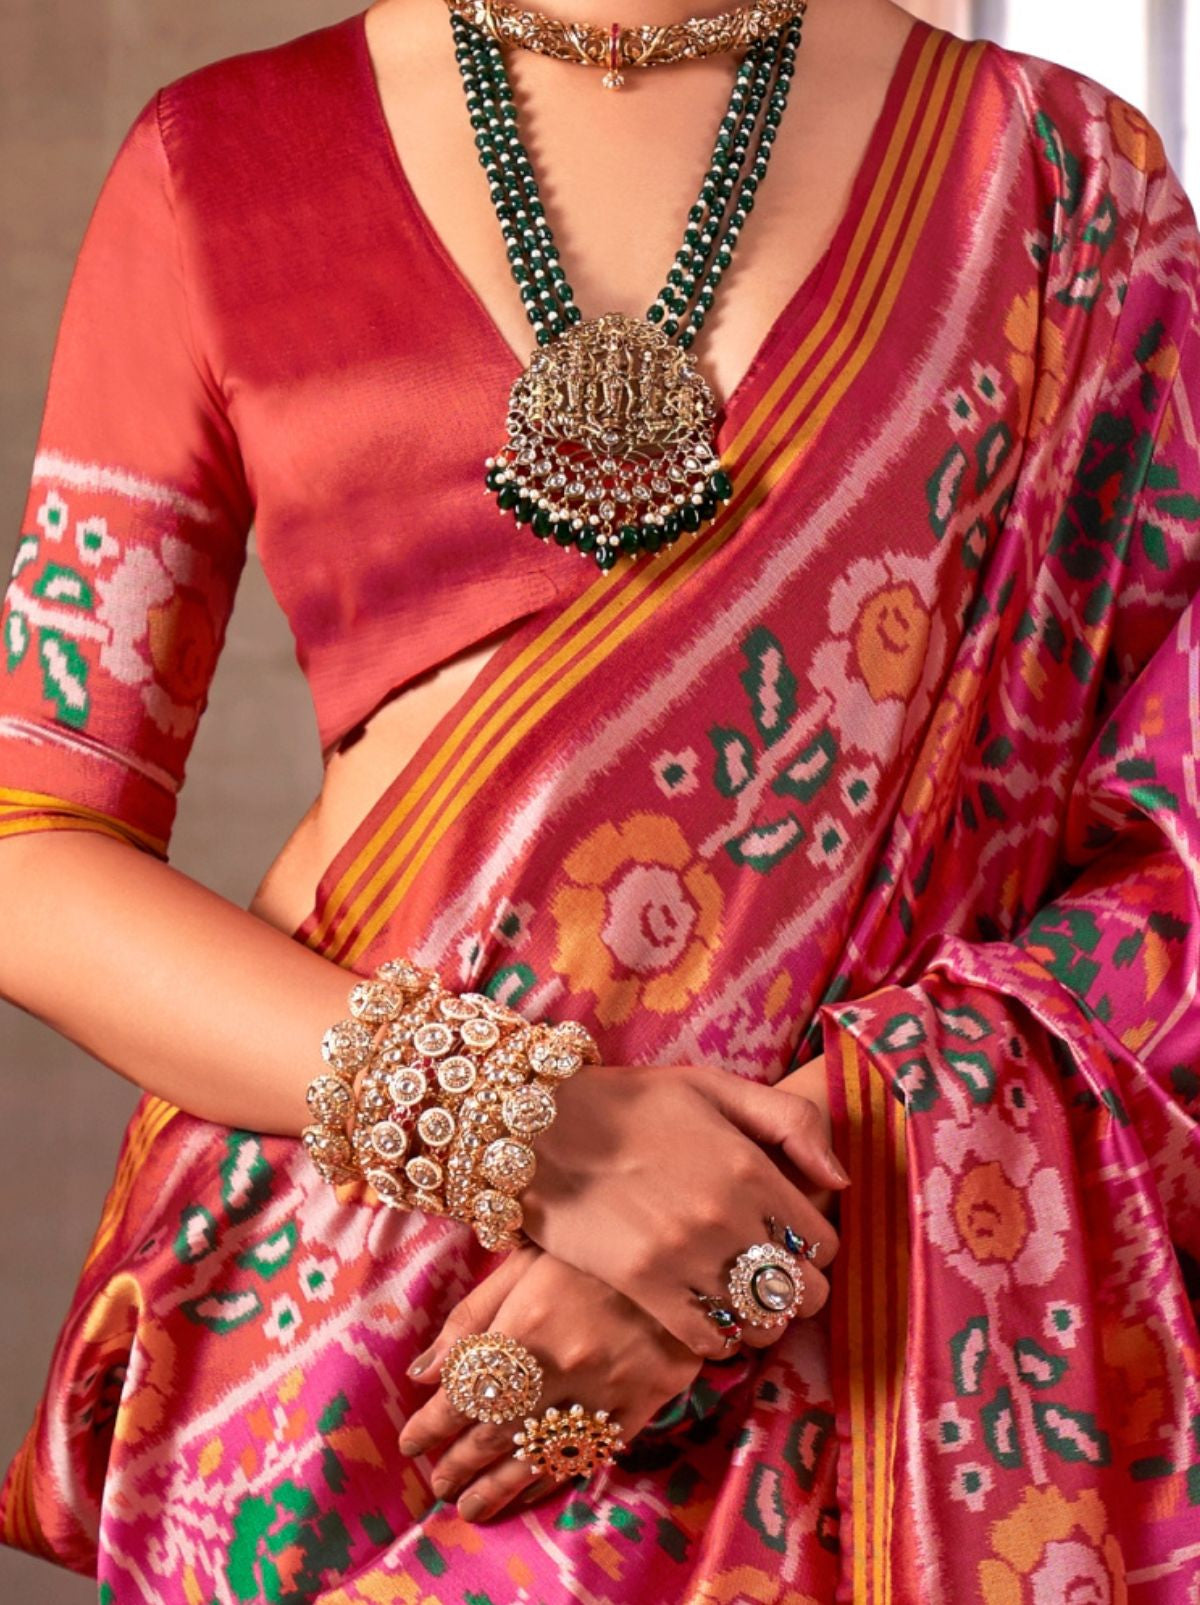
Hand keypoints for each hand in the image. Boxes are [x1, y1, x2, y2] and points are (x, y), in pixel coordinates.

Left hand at [398, 1245, 703, 1522]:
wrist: (680, 1247)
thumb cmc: (591, 1246)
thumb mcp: (524, 1260)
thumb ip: (473, 1316)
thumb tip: (424, 1372)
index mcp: (524, 1327)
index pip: (463, 1393)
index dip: (432, 1424)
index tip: (411, 1442)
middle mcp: (559, 1369)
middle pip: (495, 1431)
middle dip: (459, 1462)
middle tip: (436, 1484)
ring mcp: (603, 1392)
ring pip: (538, 1455)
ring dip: (498, 1486)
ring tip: (471, 1506)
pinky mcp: (641, 1403)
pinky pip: (589, 1453)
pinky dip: (553, 1477)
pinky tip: (530, 1490)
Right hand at [520, 1060, 847, 1358]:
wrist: (541, 1126)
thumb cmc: (631, 1103)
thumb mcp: (714, 1086)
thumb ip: (790, 1121)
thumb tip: (839, 1180)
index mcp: (749, 1166)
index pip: (822, 1242)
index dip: (814, 1247)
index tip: (792, 1241)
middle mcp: (726, 1217)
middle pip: (803, 1293)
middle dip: (798, 1289)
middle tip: (772, 1276)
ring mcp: (685, 1256)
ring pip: (762, 1325)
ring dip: (761, 1319)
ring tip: (742, 1299)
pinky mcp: (645, 1286)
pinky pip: (710, 1340)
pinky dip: (720, 1339)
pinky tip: (708, 1316)